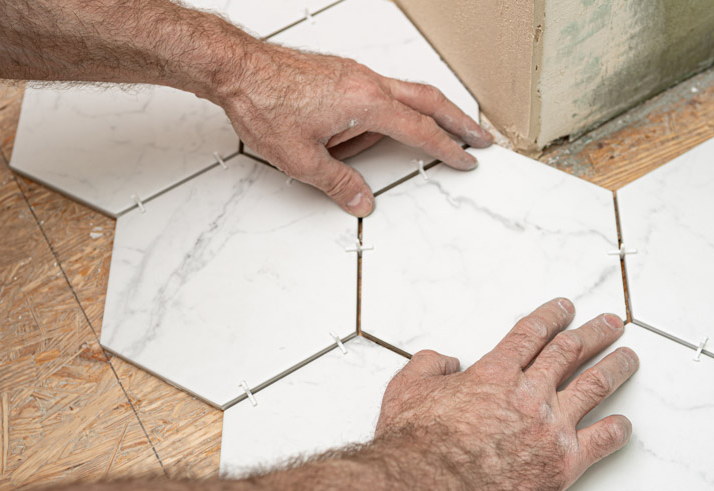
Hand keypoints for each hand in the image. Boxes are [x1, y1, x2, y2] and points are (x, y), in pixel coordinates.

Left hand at [214, 41, 493, 216]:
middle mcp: (366, 82)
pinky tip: (345, 134)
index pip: (421, 130)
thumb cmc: (263, 102)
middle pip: (427, 100)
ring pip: (397, 96)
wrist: (235, 68)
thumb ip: (338, 183)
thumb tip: (361, 199)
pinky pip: (369, 95)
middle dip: (457, 120)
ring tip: (350, 150)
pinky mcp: (339, 73)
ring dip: (398, 122)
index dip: (448, 147)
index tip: (468, 157)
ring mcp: (354, 74)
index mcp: (367, 103)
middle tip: (478, 135)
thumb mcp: (301, 159)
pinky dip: (374, 115)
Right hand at [375, 298, 638, 490]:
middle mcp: (529, 392)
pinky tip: (624, 424)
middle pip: (570, 352)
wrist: (429, 489)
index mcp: (496, 371)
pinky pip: (601, 442)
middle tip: (610, 324)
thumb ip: (430, 365)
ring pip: (594, 386)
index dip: (552, 316)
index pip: (532, 333)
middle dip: (594, 333)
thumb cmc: (415, 444)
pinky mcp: (563, 464)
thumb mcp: (406, 388)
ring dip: (616, 368)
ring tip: (629, 357)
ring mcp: (550, 427)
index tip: (566, 308)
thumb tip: (445, 361)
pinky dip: (617, 431)